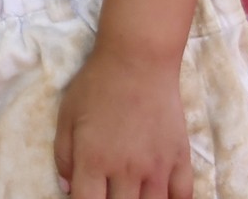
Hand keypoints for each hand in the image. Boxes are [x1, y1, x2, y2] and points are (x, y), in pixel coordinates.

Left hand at [57, 43, 195, 198]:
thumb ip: (63, 155)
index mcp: (94, 160)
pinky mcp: (181, 160)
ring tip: (130, 193)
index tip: (83, 197)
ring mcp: (158, 168)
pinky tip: (163, 198)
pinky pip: (184, 197)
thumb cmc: (96, 86)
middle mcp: (128, 171)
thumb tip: (67, 187)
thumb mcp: (66, 116)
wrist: (138, 62)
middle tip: (107, 192)